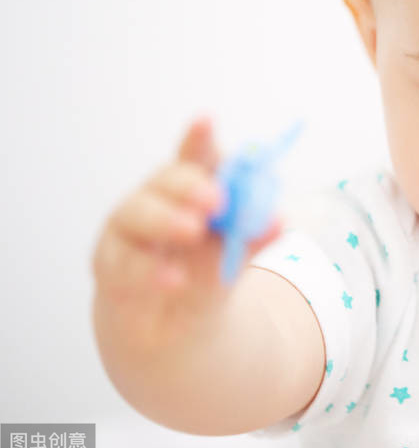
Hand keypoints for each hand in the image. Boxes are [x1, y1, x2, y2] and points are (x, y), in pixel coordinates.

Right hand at [92, 116, 282, 342]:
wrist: (171, 326)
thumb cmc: (203, 272)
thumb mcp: (235, 255)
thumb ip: (253, 236)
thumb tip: (280, 222)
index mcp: (192, 188)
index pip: (197, 157)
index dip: (199, 139)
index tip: (206, 121)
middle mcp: (156, 199)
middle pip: (165, 180)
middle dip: (189, 185)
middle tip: (216, 198)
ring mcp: (128, 231)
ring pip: (136, 214)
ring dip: (166, 219)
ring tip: (192, 229)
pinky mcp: (110, 266)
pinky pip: (125, 263)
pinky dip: (150, 270)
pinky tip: (174, 279)